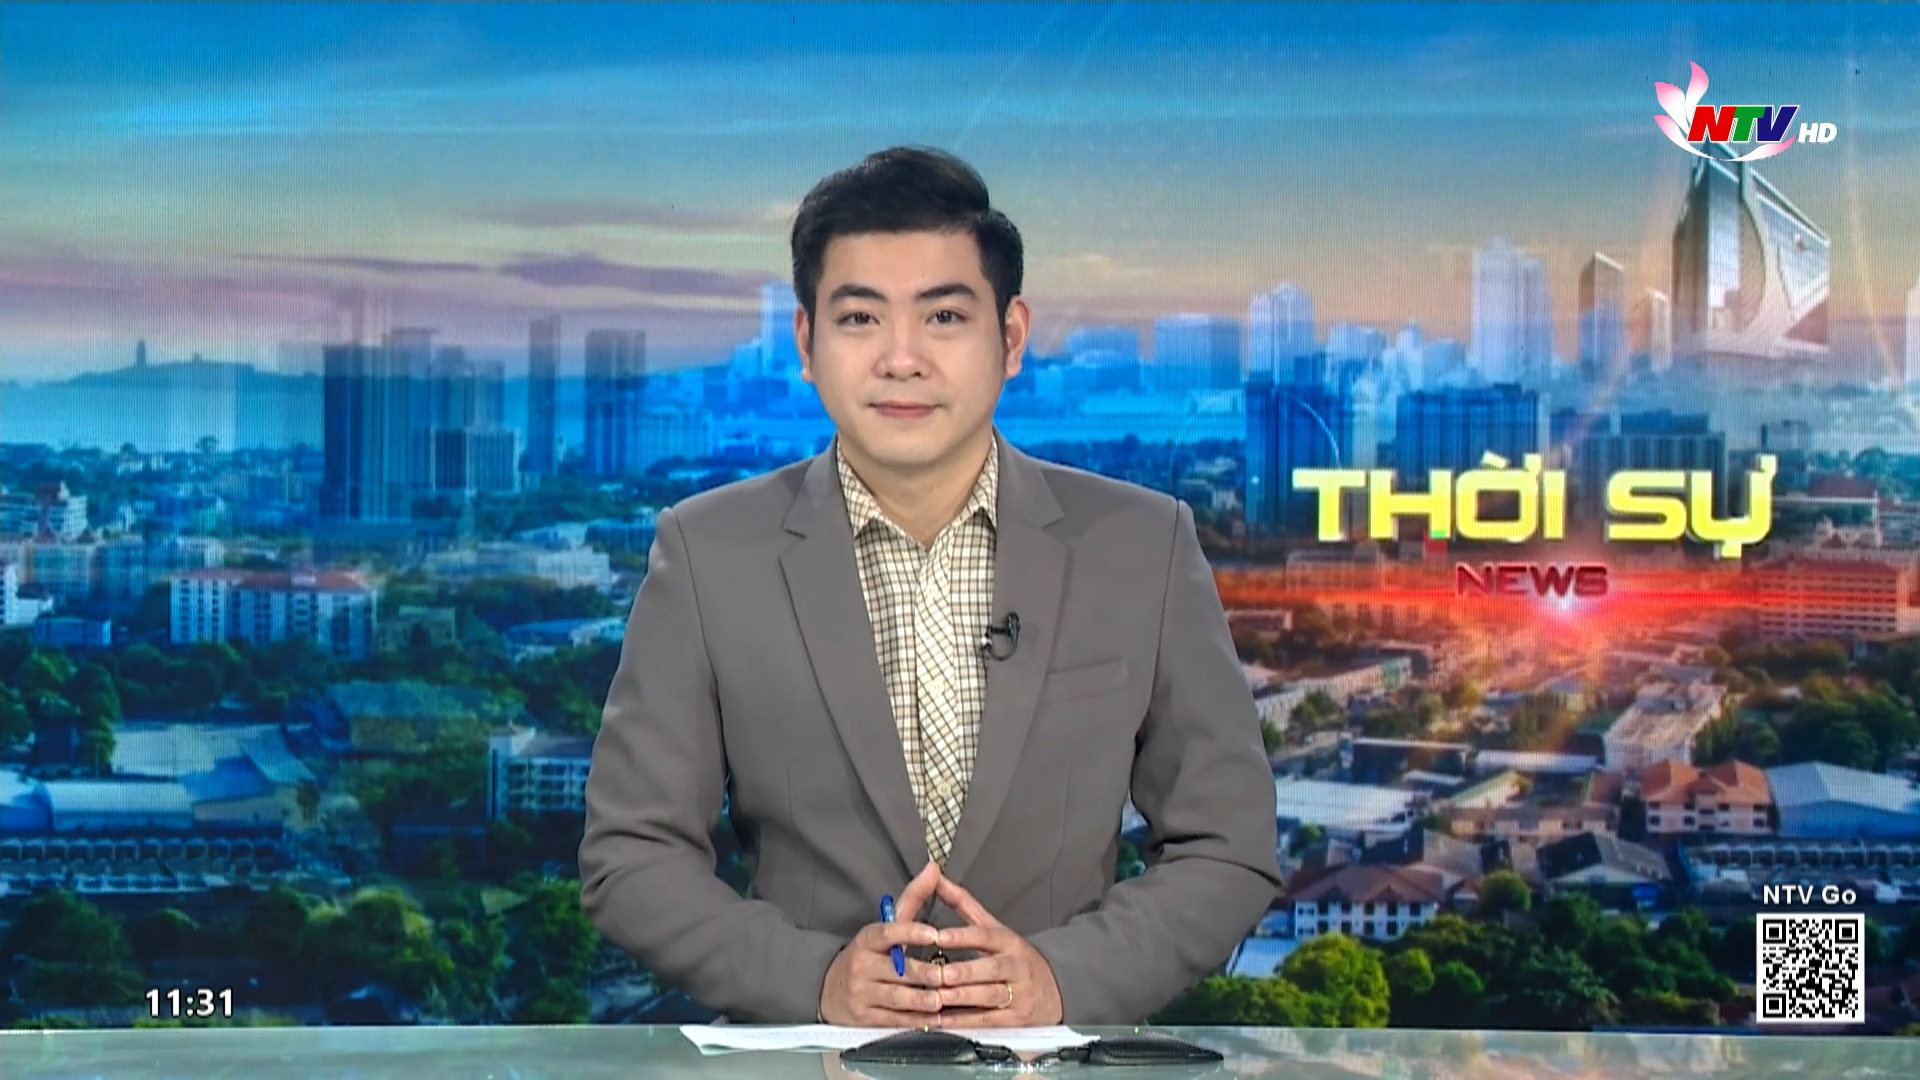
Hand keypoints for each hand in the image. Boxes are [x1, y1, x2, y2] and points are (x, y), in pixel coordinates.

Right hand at [819, 861, 946, 1025]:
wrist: (828, 989)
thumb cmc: (867, 956)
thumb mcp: (884, 927)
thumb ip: (913, 899)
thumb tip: (933, 869)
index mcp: (868, 939)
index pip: (889, 933)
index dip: (912, 932)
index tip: (934, 933)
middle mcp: (863, 965)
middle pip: (900, 970)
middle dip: (928, 975)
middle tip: (951, 976)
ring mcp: (862, 993)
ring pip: (900, 997)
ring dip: (926, 1000)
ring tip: (945, 998)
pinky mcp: (865, 1018)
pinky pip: (896, 1019)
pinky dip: (918, 1020)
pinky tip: (935, 1018)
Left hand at [927, 873, 1063, 1026]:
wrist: (1056, 989)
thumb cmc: (1014, 956)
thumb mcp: (994, 928)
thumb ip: (963, 904)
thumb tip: (936, 876)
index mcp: (1008, 942)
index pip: (986, 936)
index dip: (963, 936)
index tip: (939, 936)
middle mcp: (1015, 967)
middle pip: (990, 969)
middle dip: (964, 972)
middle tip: (939, 974)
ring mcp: (1018, 995)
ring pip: (990, 997)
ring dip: (963, 999)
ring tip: (938, 998)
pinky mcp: (1016, 1020)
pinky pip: (987, 1021)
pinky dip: (963, 1023)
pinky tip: (942, 1020)